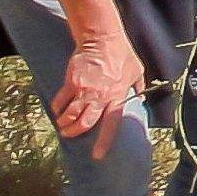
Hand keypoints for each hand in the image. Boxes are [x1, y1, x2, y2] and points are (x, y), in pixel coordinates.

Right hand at [52, 29, 146, 160]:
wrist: (102, 40)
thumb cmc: (122, 54)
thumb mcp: (136, 71)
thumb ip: (138, 86)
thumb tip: (140, 96)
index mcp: (117, 98)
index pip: (111, 125)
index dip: (103, 142)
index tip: (97, 155)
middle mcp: (100, 98)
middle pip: (85, 123)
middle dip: (75, 133)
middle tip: (70, 135)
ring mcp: (84, 91)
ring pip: (71, 115)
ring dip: (65, 124)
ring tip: (62, 126)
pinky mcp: (71, 83)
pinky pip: (61, 101)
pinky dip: (57, 108)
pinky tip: (56, 111)